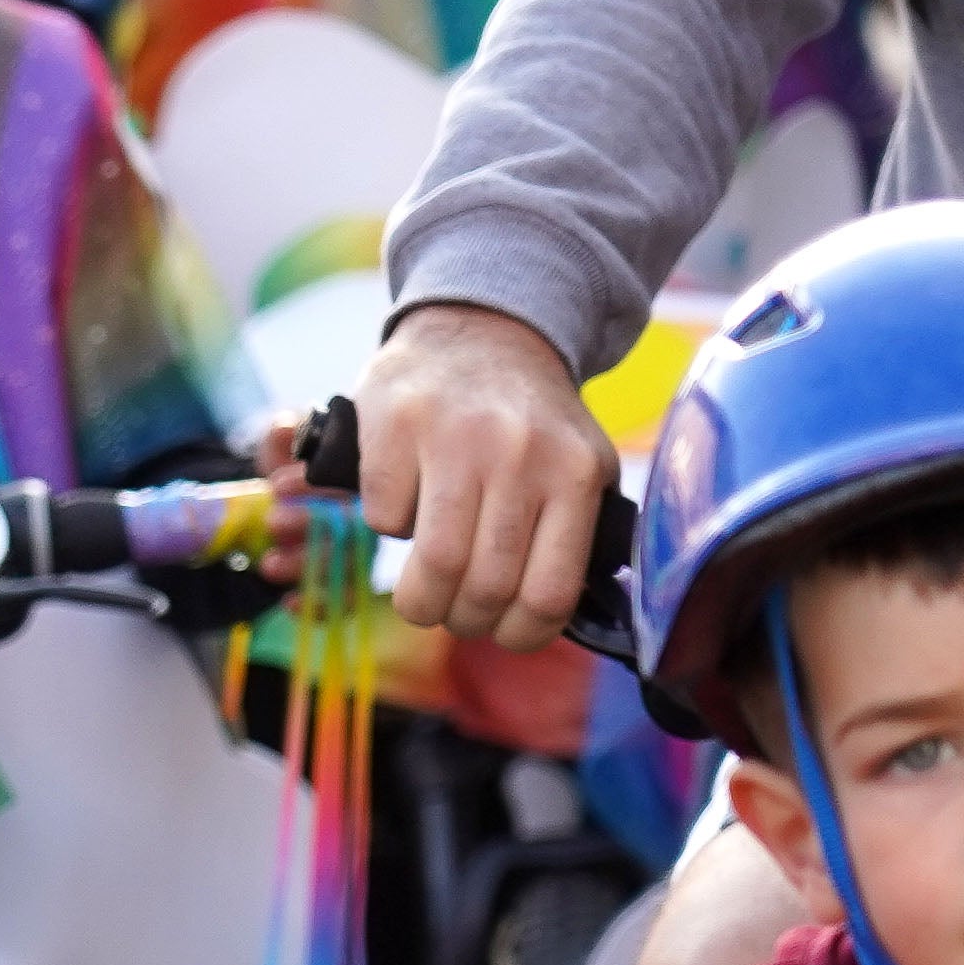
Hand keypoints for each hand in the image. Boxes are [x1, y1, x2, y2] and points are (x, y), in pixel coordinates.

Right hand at [350, 302, 614, 649]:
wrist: (481, 329)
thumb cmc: (528, 419)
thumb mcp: (579, 464)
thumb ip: (577, 531)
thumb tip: (551, 616)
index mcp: (575, 473)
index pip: (549, 595)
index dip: (519, 636)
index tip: (501, 632)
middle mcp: (521, 454)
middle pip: (485, 588)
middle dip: (462, 620)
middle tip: (454, 612)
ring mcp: (456, 436)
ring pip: (433, 565)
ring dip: (419, 598)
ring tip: (419, 593)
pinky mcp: (396, 424)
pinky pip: (384, 518)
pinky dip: (388, 526)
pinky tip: (405, 503)